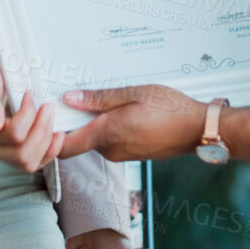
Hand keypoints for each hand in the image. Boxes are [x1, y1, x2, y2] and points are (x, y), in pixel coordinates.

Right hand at [0, 49, 64, 171]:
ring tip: (49, 116)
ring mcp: (2, 153)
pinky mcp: (15, 154)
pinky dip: (50, 150)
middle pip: (22, 153)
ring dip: (46, 138)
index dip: (28, 114)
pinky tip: (56, 134)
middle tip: (47, 106)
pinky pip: (35, 164)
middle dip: (42, 128)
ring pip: (29, 162)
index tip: (29, 94)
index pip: (13, 135)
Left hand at [58, 85, 205, 161]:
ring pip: (95, 141)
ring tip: (109, 103)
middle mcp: (111, 150)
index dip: (51, 136)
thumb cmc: (171, 110)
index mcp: (107, 134)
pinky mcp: (131, 155)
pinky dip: (109, 130)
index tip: (51, 116)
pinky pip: (111, 143)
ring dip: (95, 124)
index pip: (65, 147)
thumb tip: (71, 98)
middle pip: (79, 141)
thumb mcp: (133, 93)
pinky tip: (124, 113)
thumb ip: (99, 98)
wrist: (197, 129)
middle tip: (79, 99)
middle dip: (76, 122)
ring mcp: (122, 155)